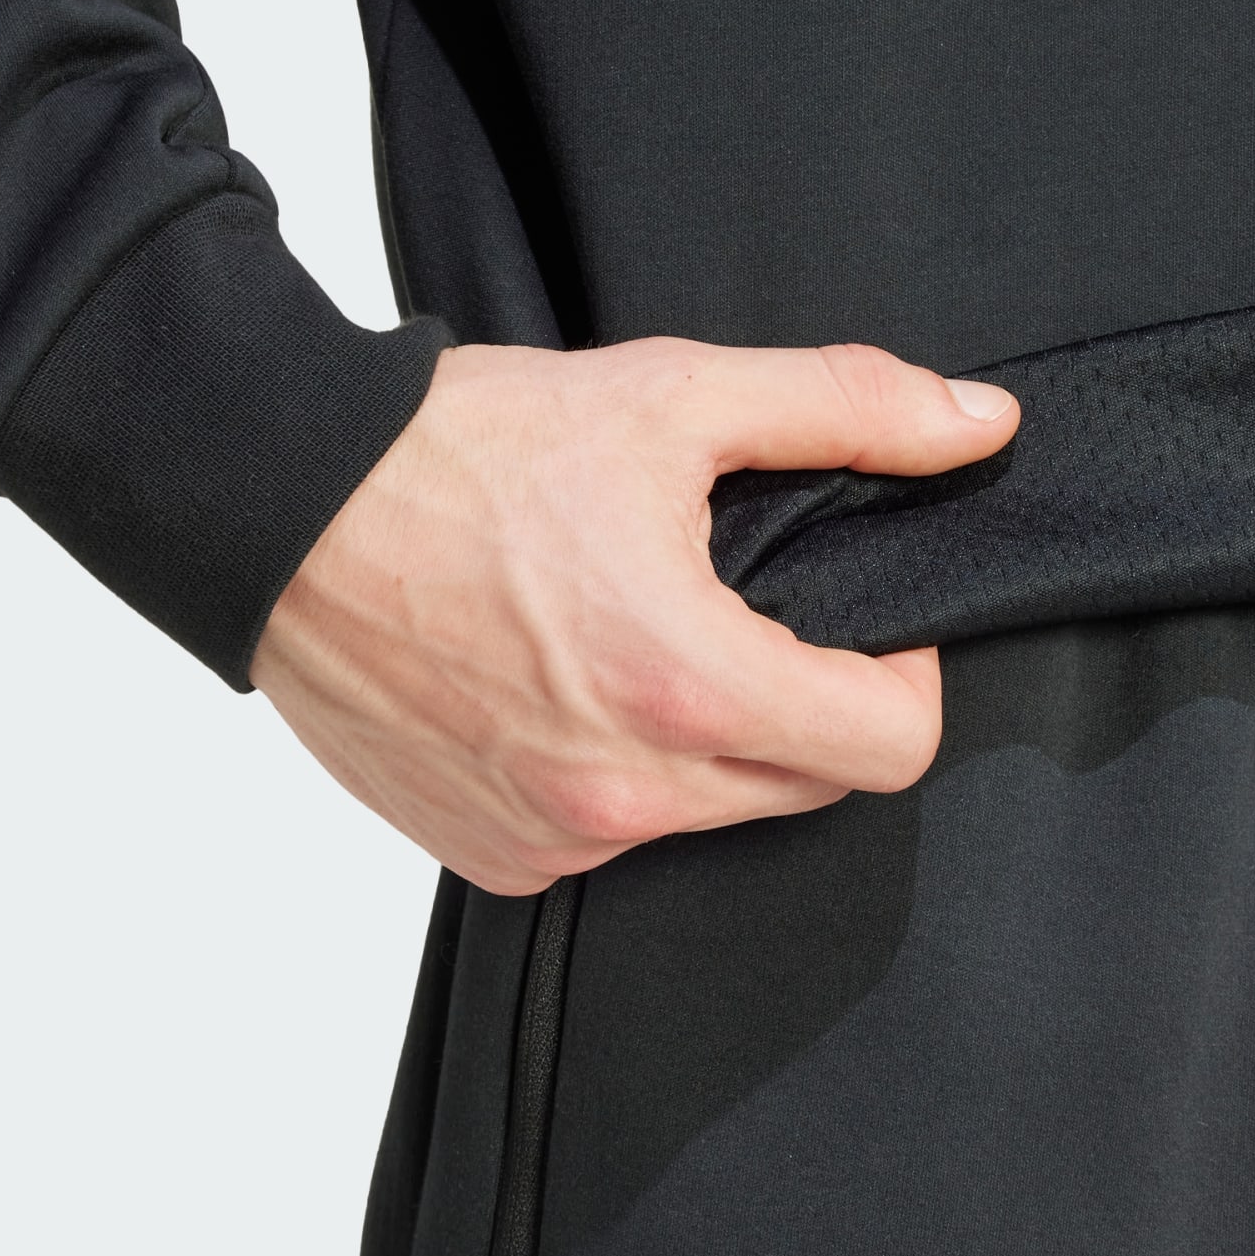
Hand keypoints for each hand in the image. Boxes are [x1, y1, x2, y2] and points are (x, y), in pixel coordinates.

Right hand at [250, 336, 1019, 894]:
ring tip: (630, 640)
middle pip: (810, 786)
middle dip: (805, 705)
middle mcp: (624, 791)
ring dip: (710, 745)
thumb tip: (980, 427)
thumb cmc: (457, 452)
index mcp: (687, 685)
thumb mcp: (673, 397)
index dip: (899, 676)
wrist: (274, 509)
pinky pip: (613, 840)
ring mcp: (555, 837)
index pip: (891, 747)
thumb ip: (847, 411)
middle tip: (734, 613)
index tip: (855, 622)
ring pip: (715, 817)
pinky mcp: (496, 858)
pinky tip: (558, 692)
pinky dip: (616, 779)